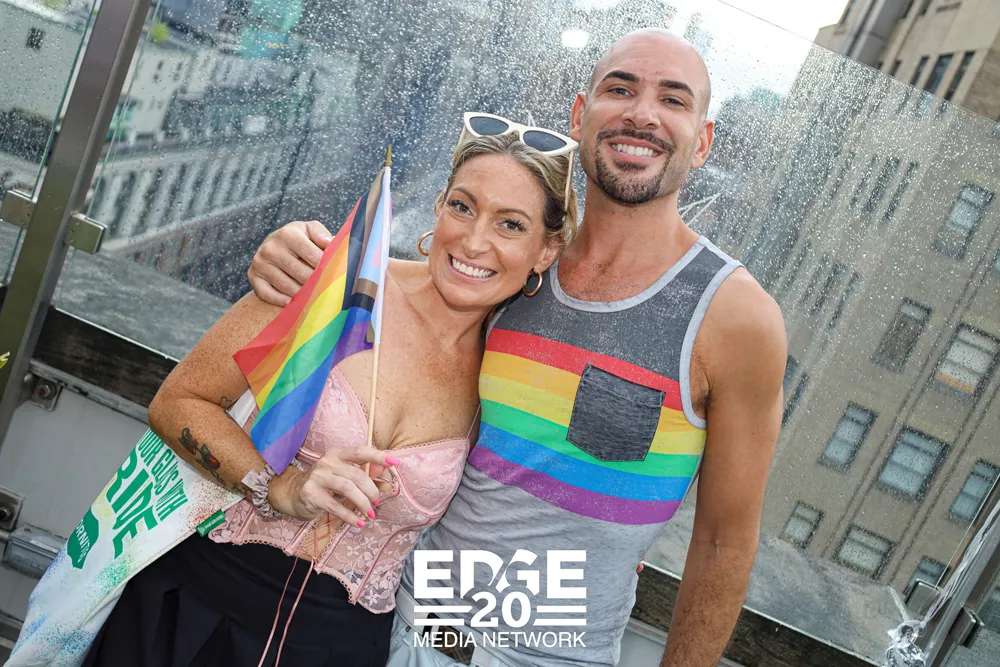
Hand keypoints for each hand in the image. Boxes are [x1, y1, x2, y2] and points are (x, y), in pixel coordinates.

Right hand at [248, 220, 330, 305]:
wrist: (274, 245)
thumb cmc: (300, 239)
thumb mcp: (311, 231)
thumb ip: (323, 236)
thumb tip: (332, 245)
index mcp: (288, 234)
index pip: (314, 256)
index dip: (327, 269)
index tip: (337, 278)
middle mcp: (271, 247)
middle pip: (301, 274)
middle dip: (317, 284)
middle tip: (329, 292)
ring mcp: (260, 263)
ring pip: (287, 286)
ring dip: (303, 295)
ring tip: (316, 299)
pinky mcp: (253, 276)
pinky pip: (267, 294)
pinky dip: (280, 301)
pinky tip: (293, 303)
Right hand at [267, 446, 399, 525]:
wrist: (293, 493)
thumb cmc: (324, 484)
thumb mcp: (343, 475)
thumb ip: (363, 474)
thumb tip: (386, 476)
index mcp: (337, 453)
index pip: (360, 451)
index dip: (378, 457)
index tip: (395, 464)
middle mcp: (326, 462)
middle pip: (357, 474)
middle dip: (372, 490)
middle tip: (377, 501)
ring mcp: (317, 477)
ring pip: (348, 489)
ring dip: (363, 503)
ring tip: (370, 513)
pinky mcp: (311, 494)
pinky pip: (335, 506)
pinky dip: (350, 516)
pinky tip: (359, 522)